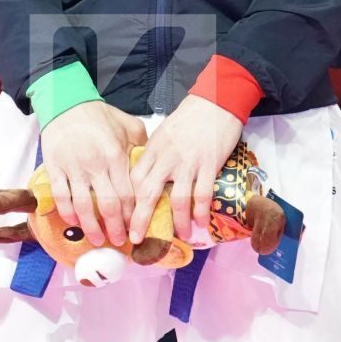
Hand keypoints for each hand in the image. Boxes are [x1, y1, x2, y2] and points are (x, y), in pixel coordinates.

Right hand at [40, 101, 146, 248]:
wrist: (66, 102)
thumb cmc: (98, 115)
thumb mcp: (126, 124)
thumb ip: (141, 143)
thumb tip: (152, 162)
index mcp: (115, 155)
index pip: (128, 193)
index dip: (132, 216)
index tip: (135, 228)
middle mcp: (95, 164)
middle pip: (108, 205)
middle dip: (115, 228)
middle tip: (120, 241)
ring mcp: (73, 167)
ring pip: (84, 206)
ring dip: (92, 228)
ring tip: (98, 240)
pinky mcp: (55, 168)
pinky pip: (61, 197)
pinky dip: (68, 213)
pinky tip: (74, 222)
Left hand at [128, 95, 241, 243]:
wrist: (215, 101)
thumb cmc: (189, 117)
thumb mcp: (164, 132)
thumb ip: (155, 154)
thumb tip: (148, 178)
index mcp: (153, 148)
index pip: (134, 180)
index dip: (128, 203)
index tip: (124, 219)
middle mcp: (167, 158)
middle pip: (148, 194)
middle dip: (140, 220)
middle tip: (138, 240)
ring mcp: (188, 162)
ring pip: (177, 200)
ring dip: (178, 223)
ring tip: (180, 236)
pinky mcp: (209, 165)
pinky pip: (202, 195)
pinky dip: (200, 213)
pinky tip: (200, 224)